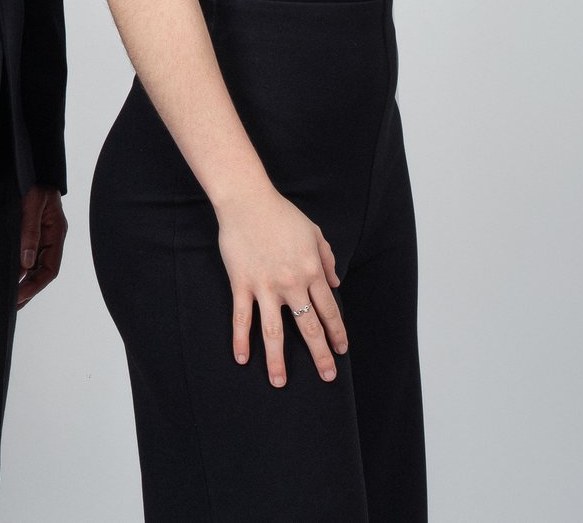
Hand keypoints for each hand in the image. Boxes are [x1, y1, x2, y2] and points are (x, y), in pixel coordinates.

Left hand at [16, 185, 67, 308]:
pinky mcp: (31, 231)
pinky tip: (11, 276)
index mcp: (56, 234)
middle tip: (13, 305)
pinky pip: (28, 255)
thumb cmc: (35, 181)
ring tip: (11, 298)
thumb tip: (25, 263)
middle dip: (30, 290)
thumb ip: (30, 231)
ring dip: (25, 282)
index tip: (19, 295)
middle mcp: (51, 238)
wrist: (32, 166)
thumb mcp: (33, 204)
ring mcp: (42, 236)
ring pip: (36, 266)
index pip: (50, 269)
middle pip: (43, 272)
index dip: (35, 285)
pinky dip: (21, 268)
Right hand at [216, 186, 347, 385]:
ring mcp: (265, 286)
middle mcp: (292, 284)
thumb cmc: (281, 214)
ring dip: (278, 359)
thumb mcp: (314, 233)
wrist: (247, 200)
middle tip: (327, 377)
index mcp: (312, 271)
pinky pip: (242, 317)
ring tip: (279, 383)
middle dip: (320, 355)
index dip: (337, 333)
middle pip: (309, 327)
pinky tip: (243, 358)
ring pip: (274, 331)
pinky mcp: (242, 283)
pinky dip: (241, 339)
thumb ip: (327, 259)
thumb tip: (335, 285)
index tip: (341, 350)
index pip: (329, 311)